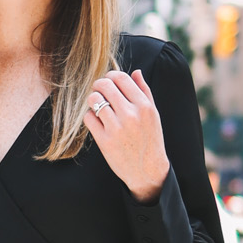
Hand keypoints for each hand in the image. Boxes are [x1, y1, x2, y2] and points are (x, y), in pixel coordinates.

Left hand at [86, 68, 169, 201]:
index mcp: (144, 106)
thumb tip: (135, 72)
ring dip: (93, 100)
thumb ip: (144, 91)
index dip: (111, 76)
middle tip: (99, 91)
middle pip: (105, 85)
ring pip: (94, 100)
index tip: (109, 82)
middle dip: (98, 85)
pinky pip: (89, 118)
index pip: (121, 78)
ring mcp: (117, 128)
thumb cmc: (150, 140)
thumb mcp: (153, 115)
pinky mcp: (105, 141)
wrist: (148, 171)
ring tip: (97, 106)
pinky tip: (97, 121)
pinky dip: (90, 116)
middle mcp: (131, 115)